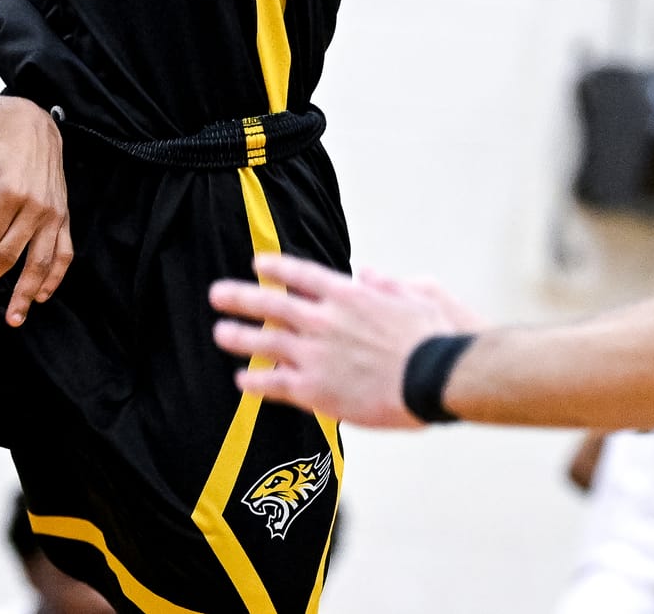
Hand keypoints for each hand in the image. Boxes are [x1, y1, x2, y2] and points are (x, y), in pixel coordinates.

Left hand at [0, 98, 70, 326]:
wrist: (30, 124)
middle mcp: (35, 206)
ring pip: (41, 262)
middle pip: (9, 256)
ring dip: (26, 293)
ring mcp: (54, 213)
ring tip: (14, 318)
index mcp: (9, 193)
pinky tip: (42, 295)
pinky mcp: (64, 215)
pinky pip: (64, 252)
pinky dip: (55, 277)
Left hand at [209, 254, 477, 428]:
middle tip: (217, 294)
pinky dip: (257, 382)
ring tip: (220, 333)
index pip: (301, 275)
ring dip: (239, 337)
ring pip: (266, 342)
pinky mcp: (317, 390)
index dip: (276, 268)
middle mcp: (325, 321)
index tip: (258, 263)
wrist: (437, 377)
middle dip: (240, 297)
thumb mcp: (420, 295)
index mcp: (349, 295)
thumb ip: (390, 284)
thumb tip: (370, 273)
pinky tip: (243, 381)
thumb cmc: (436, 338)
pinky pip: (276, 384)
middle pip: (272, 304)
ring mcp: (317, 355)